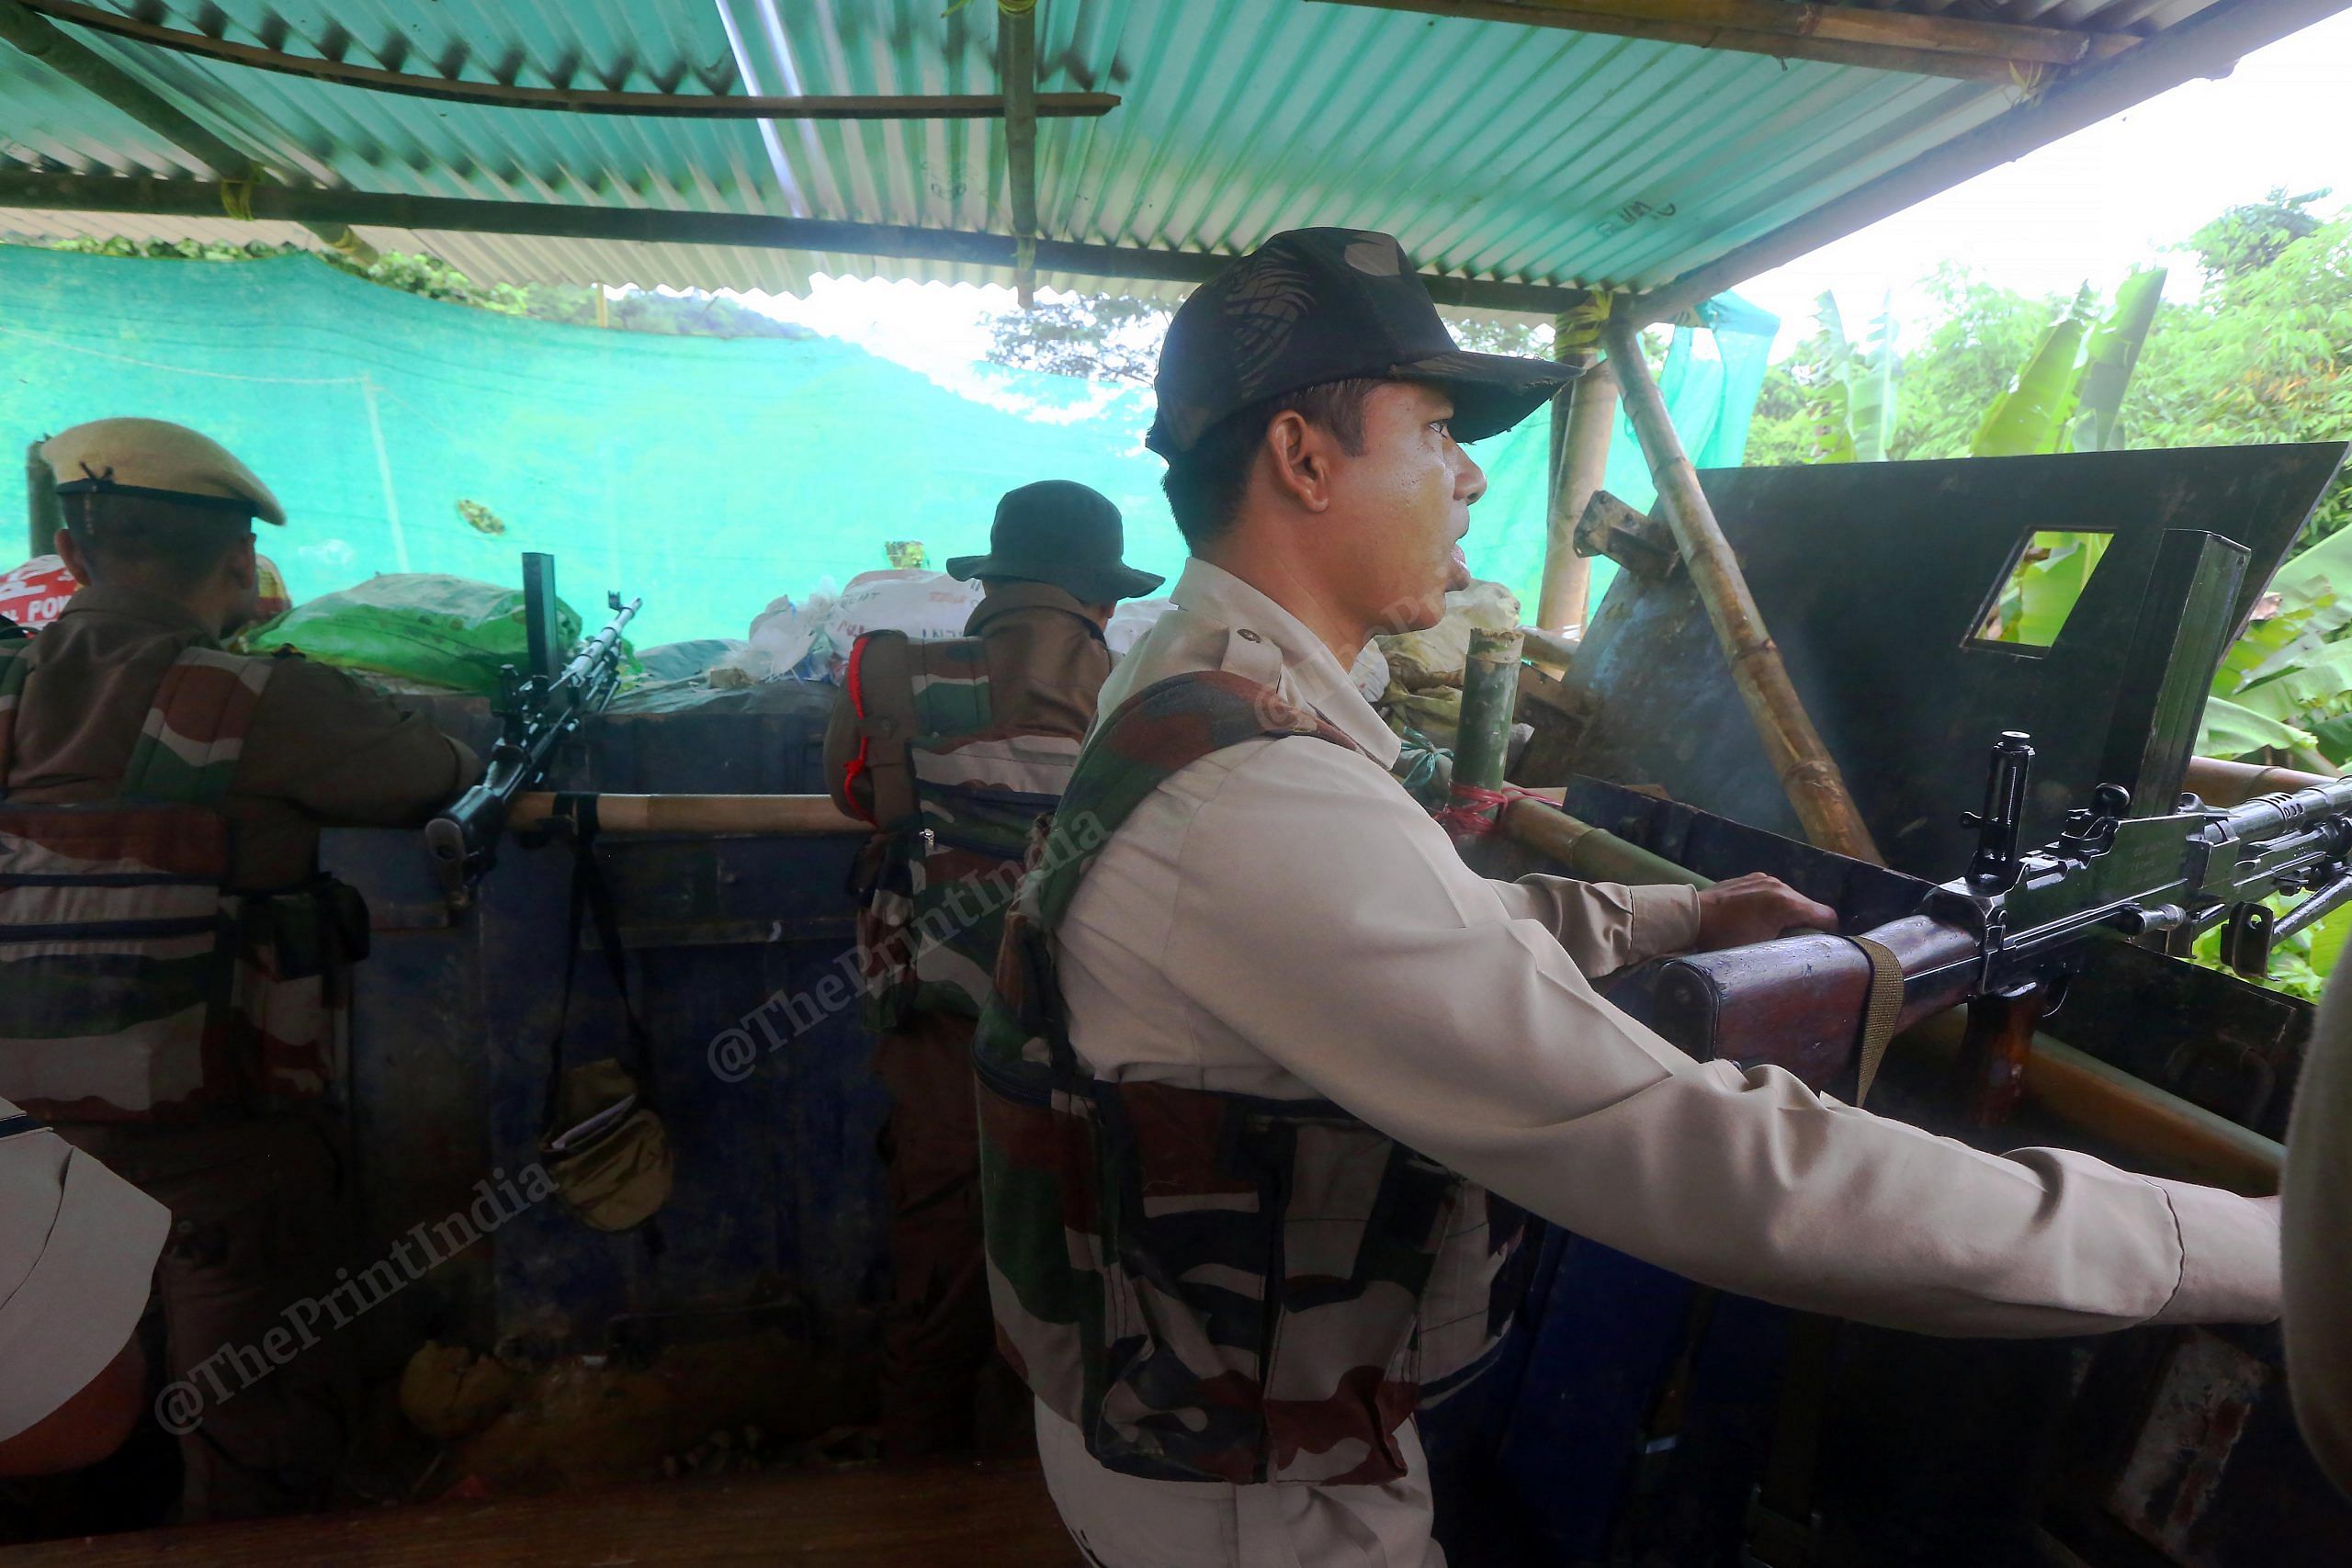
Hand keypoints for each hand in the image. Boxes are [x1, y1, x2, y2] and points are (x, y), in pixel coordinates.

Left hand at [1693, 873, 1839, 950]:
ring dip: (1789, 912)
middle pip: (1809, 906)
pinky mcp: (1754, 877)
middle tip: (1793, 941)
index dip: (1828, 931)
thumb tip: (1804, 946)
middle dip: (1806, 923)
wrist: (1693, 915)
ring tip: (1773, 929)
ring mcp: (1766, 879)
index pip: (1827, 915)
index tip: (1821, 944)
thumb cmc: (1725, 938)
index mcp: (1787, 904)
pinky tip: (1758, 915)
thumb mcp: (1761, 948)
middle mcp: (1781, 886)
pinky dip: (1773, 903)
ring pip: (1792, 897)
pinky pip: (1774, 891)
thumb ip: (1789, 944)